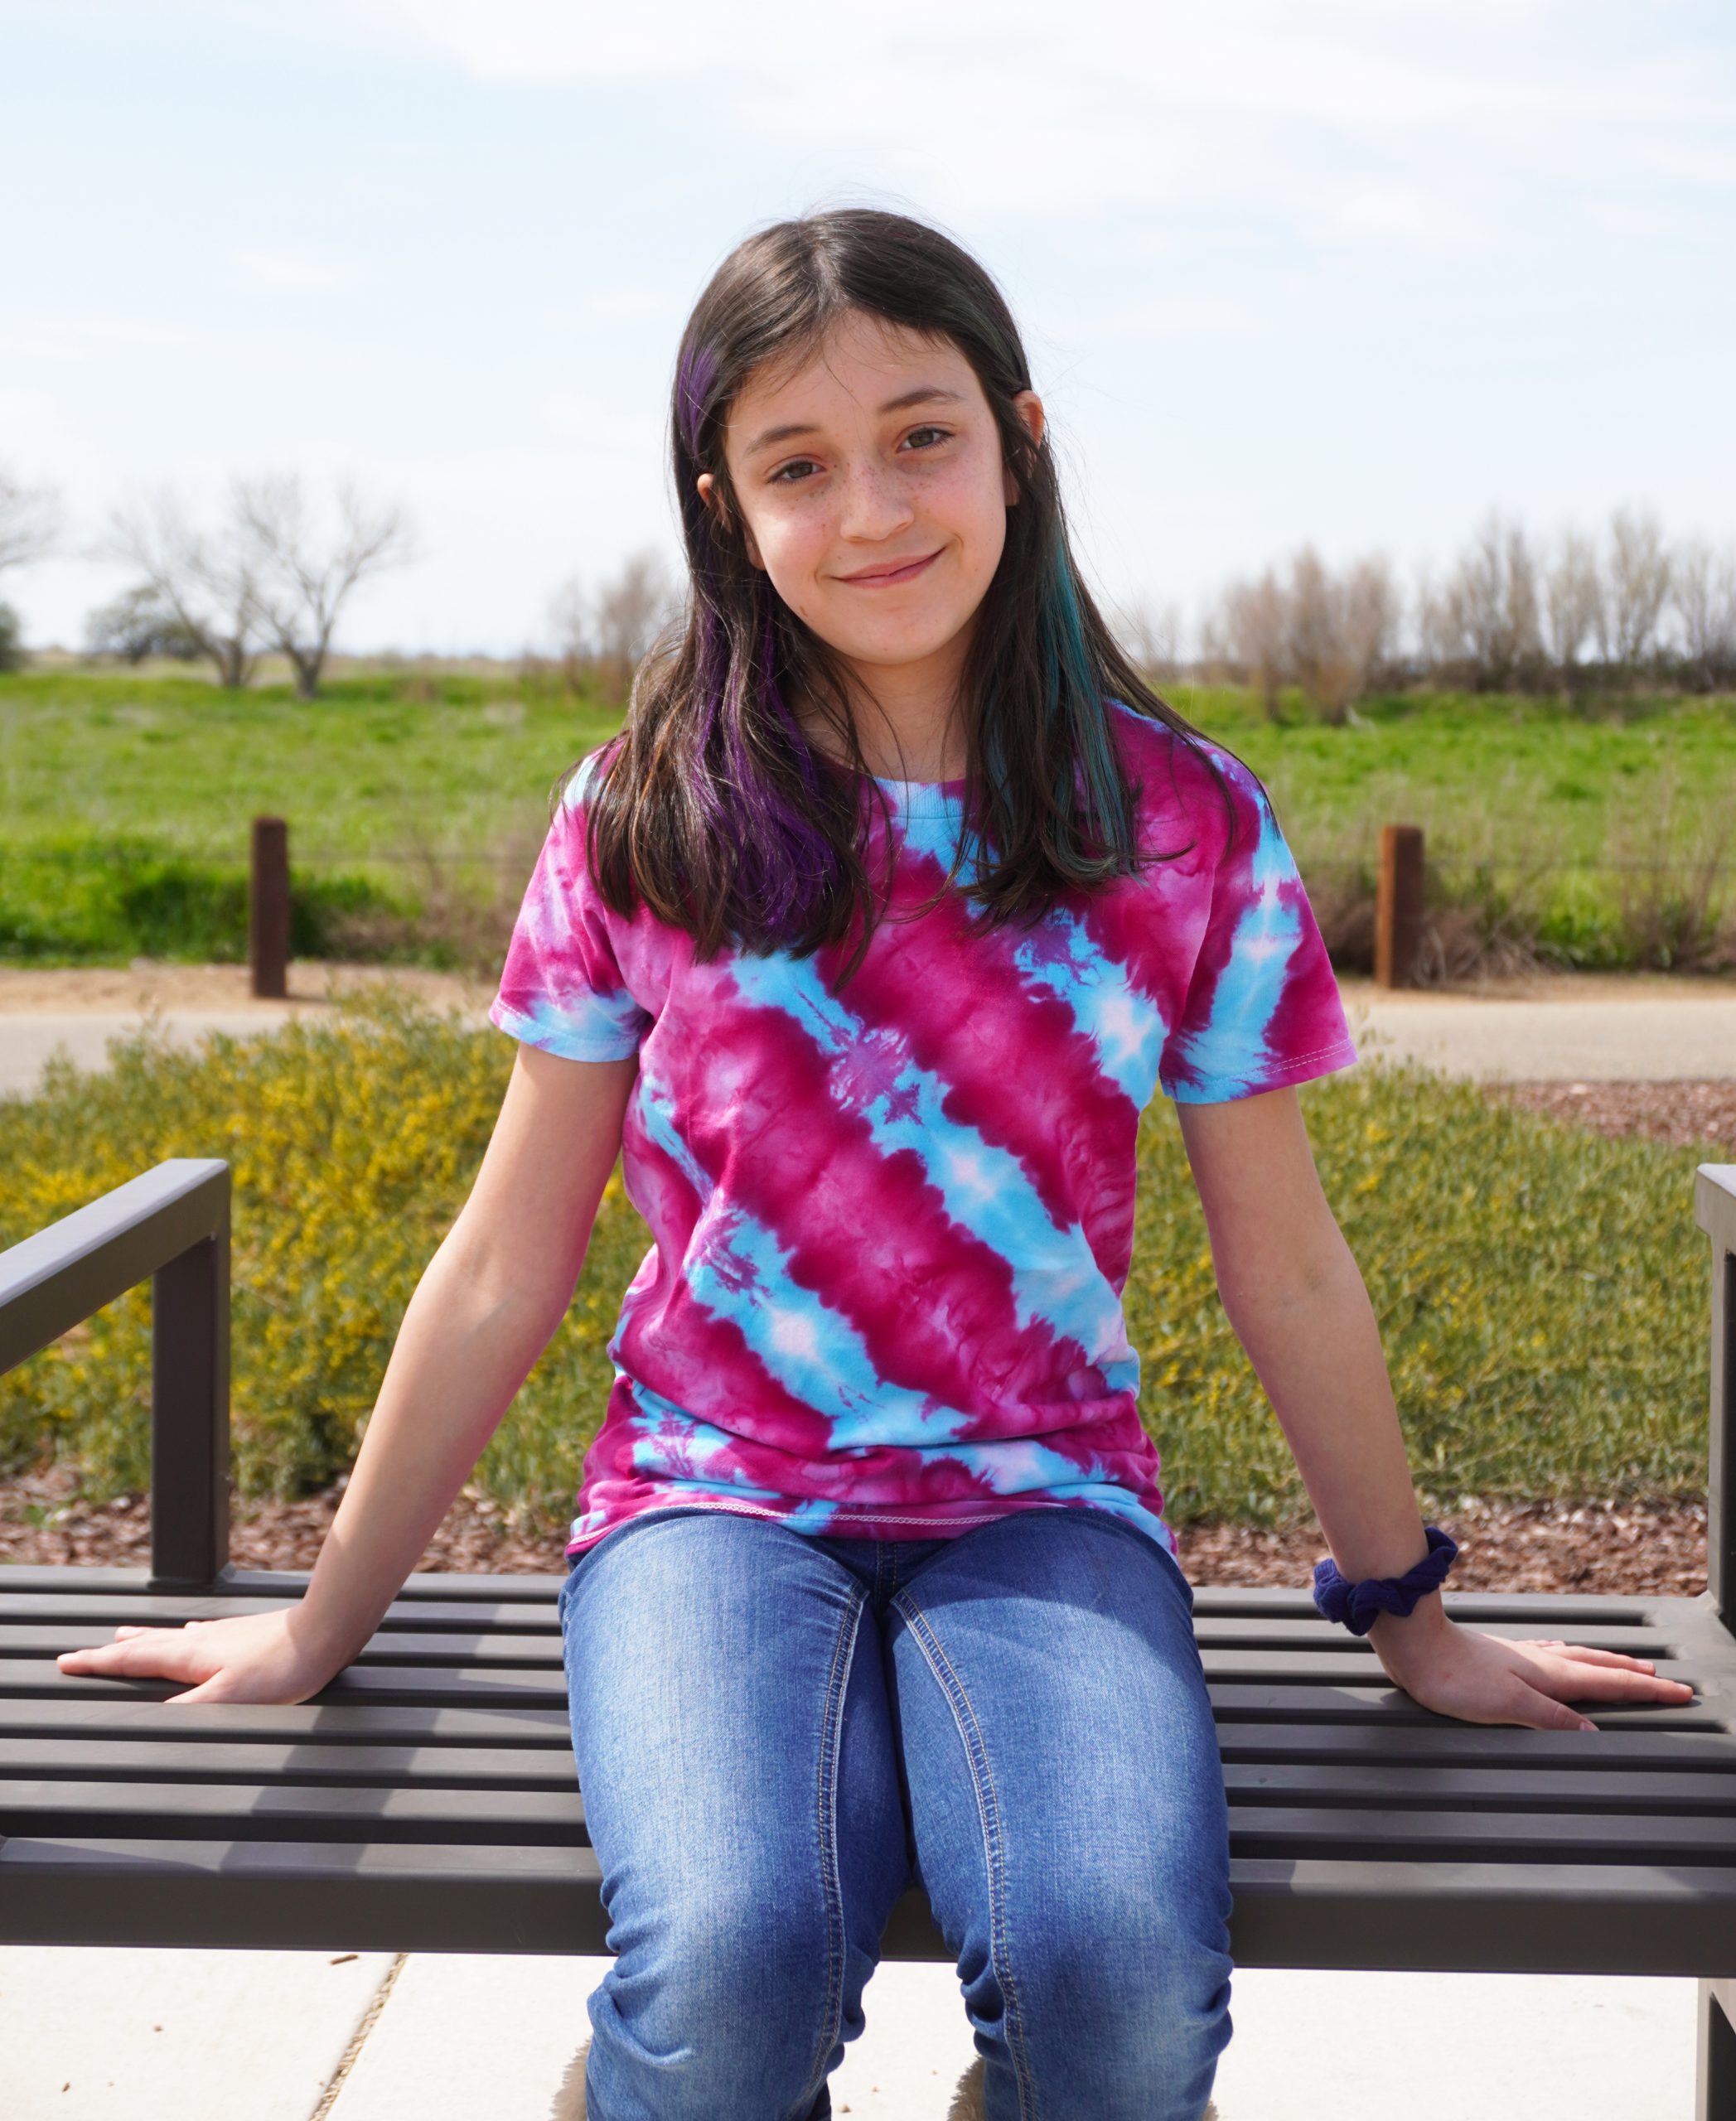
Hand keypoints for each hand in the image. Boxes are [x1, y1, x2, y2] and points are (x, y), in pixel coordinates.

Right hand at [55, 1605, 336, 1705]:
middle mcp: (200, 1639)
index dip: (98, 1663)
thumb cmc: (281, 1667)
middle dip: (111, 1651)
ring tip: (122, 1637)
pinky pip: (198, 1633)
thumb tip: (149, 1720)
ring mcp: (222, 1634)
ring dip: (142, 1639)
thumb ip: (187, 1710)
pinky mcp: (243, 1633)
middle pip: (145, 1644)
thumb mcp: (228, 1698)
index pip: (132, 1660)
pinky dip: (180, 1634)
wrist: (324, 1631)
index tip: (66, 1662)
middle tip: (82, 1653)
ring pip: (170, 1636)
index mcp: (189, 1655)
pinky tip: (190, 1631)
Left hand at [1370, 1604, 1696, 1731]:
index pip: (1609, 1683)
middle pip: (1600, 1666)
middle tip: (1668, 1681)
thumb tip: (1593, 1734)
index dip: (1645, 1690)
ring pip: (1579, 1658)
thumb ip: (1550, 1718)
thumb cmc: (1454, 1678)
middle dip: (1636, 1675)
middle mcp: (1541, 1661)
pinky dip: (1573, 1656)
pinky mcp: (1502, 1655)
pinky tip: (1564, 1654)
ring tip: (1631, 1665)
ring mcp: (1522, 1655)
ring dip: (1609, 1663)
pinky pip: (1553, 1654)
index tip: (1680, 1693)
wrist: (1414, 1644)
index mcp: (1549, 1675)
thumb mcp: (1506, 1705)